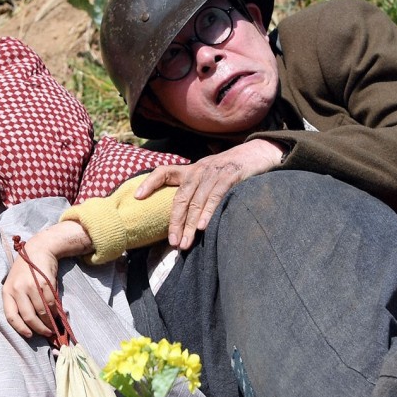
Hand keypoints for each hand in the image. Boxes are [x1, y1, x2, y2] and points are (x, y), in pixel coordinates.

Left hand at [3, 241, 59, 338]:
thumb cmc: (26, 270)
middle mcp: (18, 289)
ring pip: (41, 312)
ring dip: (49, 322)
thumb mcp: (15, 284)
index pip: (11, 316)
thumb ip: (19, 301)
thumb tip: (30, 324)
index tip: (29, 335)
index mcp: (7, 291)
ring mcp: (32, 286)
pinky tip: (57, 315)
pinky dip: (55, 312)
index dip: (20, 328)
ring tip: (53, 326)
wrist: (39, 250)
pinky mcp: (45, 283)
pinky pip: (51, 303)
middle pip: (28, 317)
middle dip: (39, 329)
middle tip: (46, 333)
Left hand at [133, 139, 283, 248]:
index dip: (149, 183)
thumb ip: (196, 191)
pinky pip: (215, 196)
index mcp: (191, 170)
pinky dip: (208, 212)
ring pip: (196, 201)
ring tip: (185, 243)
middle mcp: (199, 170)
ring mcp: (214, 173)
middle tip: (173, 243)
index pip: (164, 172)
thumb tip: (184, 219)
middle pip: (180, 197)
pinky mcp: (230, 176)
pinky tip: (203, 227)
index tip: (137, 197)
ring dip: (190, 225)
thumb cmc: (232, 170)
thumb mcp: (209, 175)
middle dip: (175, 222)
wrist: (259, 153)